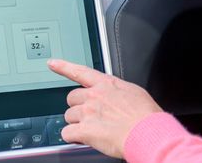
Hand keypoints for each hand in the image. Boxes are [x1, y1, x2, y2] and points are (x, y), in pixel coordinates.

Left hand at [47, 59, 162, 158]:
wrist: (148, 132)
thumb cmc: (146, 116)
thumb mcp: (134, 93)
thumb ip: (117, 92)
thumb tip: (114, 96)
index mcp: (107, 84)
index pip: (80, 72)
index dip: (64, 67)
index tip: (53, 63)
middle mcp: (94, 96)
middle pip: (71, 98)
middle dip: (78, 107)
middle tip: (89, 116)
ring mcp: (88, 112)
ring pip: (69, 117)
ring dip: (77, 124)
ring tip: (93, 130)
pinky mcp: (85, 130)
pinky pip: (67, 133)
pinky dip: (73, 137)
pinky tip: (84, 138)